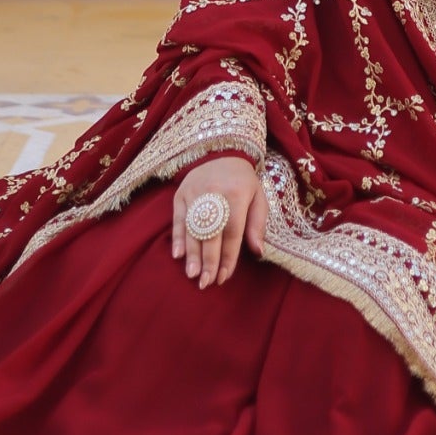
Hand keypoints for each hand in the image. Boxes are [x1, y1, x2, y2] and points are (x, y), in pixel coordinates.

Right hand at [172, 154, 266, 289]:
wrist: (222, 152)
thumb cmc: (243, 181)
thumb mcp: (258, 197)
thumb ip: (257, 224)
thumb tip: (258, 251)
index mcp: (237, 195)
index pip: (232, 232)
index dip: (228, 257)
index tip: (224, 277)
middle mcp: (214, 194)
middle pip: (211, 233)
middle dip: (209, 260)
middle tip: (206, 282)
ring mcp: (195, 193)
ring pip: (193, 229)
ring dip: (192, 254)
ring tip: (193, 274)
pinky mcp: (181, 193)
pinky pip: (178, 218)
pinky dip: (177, 237)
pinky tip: (178, 255)